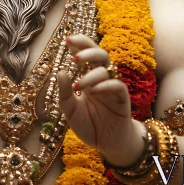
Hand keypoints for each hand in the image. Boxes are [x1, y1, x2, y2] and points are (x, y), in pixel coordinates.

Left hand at [57, 34, 144, 166]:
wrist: (107, 145)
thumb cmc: (89, 125)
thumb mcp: (70, 110)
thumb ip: (65, 92)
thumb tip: (60, 71)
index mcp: (89, 77)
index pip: (86, 54)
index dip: (79, 44)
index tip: (66, 39)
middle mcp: (102, 78)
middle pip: (100, 54)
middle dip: (87, 50)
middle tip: (74, 57)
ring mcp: (113, 87)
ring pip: (107, 69)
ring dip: (91, 74)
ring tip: (78, 85)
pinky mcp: (123, 99)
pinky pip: (117, 86)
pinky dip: (105, 85)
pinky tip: (94, 91)